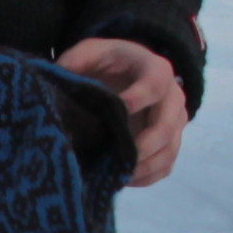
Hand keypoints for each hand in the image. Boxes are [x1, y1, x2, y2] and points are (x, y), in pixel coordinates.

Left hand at [55, 38, 186, 186]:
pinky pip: (165, 166)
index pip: (154, 85)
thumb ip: (76, 61)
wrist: (128, 72)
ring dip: (144, 167)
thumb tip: (58, 84)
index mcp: (156, 70)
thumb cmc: (108, 62)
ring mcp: (174, 123)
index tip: (115, 112)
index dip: (138, 99)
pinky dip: (146, 177)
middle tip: (116, 158)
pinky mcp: (170, 143)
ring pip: (169, 151)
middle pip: (167, 126)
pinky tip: (121, 180)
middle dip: (143, 146)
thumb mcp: (91, 53)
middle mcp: (173, 97)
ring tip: (116, 176)